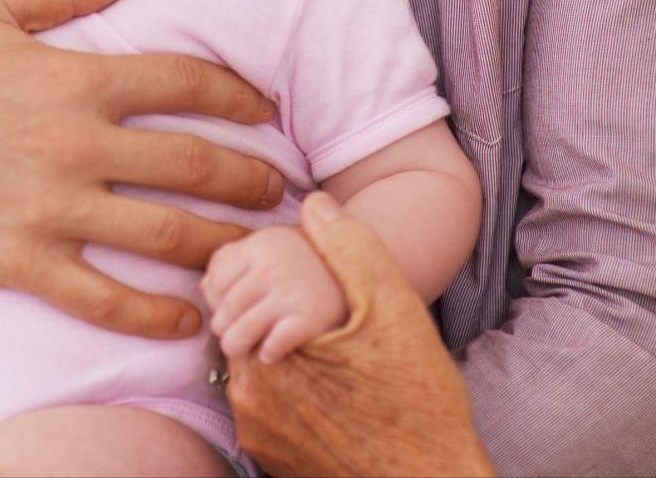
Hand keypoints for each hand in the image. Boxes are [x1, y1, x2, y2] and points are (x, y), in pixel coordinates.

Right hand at [0, 0, 285, 337]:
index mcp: (74, 77)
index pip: (184, 80)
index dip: (238, 93)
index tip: (266, 108)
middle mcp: (75, 143)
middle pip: (194, 162)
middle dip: (251, 177)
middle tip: (282, 189)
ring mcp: (53, 208)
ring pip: (167, 233)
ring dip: (224, 244)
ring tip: (255, 251)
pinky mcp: (26, 262)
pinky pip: (106, 297)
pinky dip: (155, 313)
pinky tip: (188, 318)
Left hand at [202, 224, 345, 363]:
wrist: (366, 283)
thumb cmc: (310, 272)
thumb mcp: (275, 251)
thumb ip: (236, 260)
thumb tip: (205, 287)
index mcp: (263, 243)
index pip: (214, 282)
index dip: (217, 302)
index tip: (231, 311)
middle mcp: (274, 263)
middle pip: (224, 311)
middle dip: (226, 330)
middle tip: (236, 336)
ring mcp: (292, 290)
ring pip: (239, 333)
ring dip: (239, 347)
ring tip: (247, 348)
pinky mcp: (311, 319)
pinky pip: (270, 347)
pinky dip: (269, 354)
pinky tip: (274, 351)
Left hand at [227, 194, 493, 477]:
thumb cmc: (418, 404)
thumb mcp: (395, 310)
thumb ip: (350, 249)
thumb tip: (315, 204)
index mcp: (268, 359)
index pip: (237, 302)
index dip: (268, 287)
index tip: (303, 289)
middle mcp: (251, 405)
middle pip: (243, 339)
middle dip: (273, 323)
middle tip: (327, 327)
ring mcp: (261, 441)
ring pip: (254, 378)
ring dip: (282, 363)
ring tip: (334, 359)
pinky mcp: (276, 469)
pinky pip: (270, 417)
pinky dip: (291, 401)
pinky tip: (335, 395)